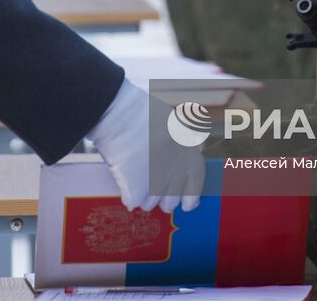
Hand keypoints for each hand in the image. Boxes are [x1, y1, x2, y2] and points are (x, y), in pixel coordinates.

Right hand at [86, 80, 204, 213]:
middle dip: (161, 197)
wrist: (120, 113)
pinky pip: (132, 201)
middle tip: (148, 183)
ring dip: (141, 193)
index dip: (191, 196)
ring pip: (150, 204)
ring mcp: (157, 184)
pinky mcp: (137, 190)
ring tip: (132, 172)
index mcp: (189, 154)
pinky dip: (126, 192)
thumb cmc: (141, 113)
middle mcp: (176, 173)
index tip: (187, 204)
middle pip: (171, 202)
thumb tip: (175, 163)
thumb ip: (178, 147)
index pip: (195, 185)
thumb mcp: (173, 125)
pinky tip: (122, 175)